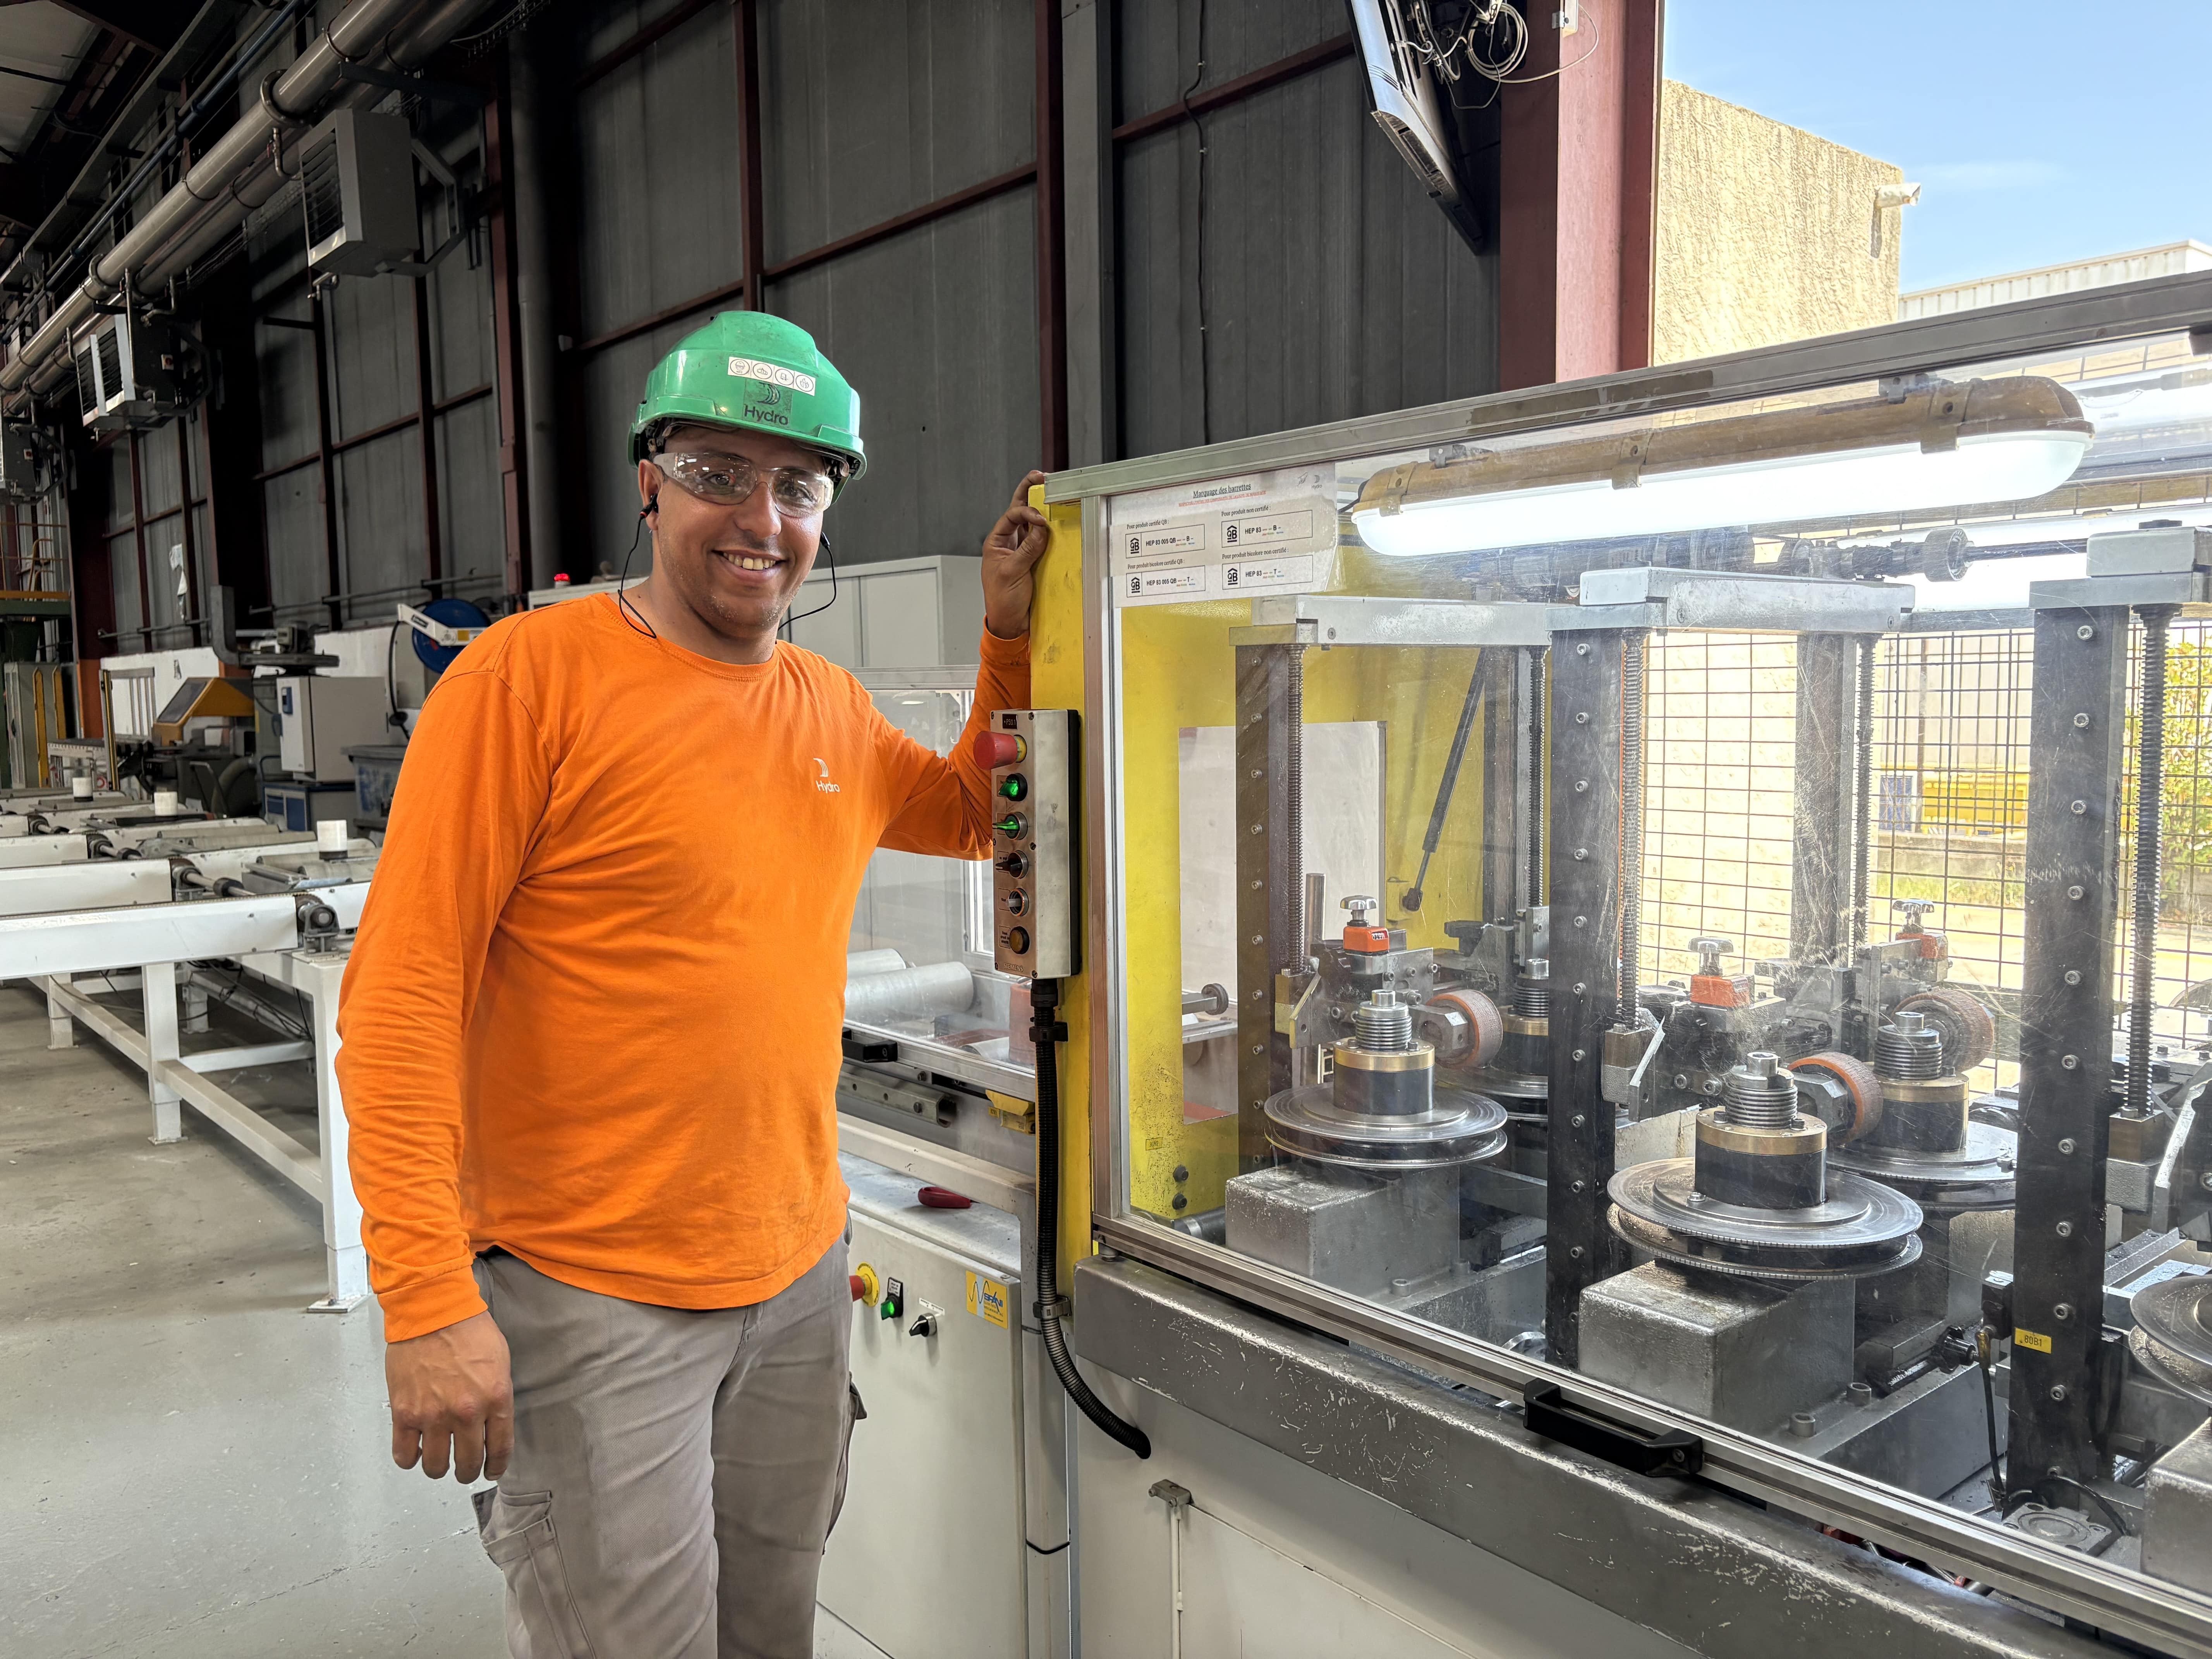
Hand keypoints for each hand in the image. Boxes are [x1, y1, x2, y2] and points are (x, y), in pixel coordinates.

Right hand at [386, 1310, 513, 1481]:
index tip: (492, 1470)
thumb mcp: (500, 1362)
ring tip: (439, 1460)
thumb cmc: (467, 1329)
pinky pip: (404, 1454)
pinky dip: (409, 1459)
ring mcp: (433, 1415)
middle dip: (468, 1471)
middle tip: (465, 1468)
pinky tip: (415, 1451)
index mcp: (495, 1399)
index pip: (500, 1449)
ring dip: (438, 1468)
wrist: (433, 1312)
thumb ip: (498, 1396)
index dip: (495, 1465)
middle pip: (468, 1463)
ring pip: (436, 1466)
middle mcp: (465, 1412)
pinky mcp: (404, 1413)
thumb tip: (493, 1423)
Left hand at [981, 470, 1049, 639]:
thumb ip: (1027, 550)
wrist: (1011, 623)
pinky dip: (1049, 531)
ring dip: (1041, 509)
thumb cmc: (1003, 600)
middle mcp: (1008, 543)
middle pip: (1018, 512)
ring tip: (1051, 492)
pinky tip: (1057, 522)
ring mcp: (1021, 550)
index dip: (1026, 513)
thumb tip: (1040, 528)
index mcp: (996, 542)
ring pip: (1031, 523)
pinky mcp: (1033, 560)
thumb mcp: (1013, 573)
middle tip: (1040, 476)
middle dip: (1029, 493)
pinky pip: (1042, 541)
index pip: (1011, 516)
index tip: (1040, 519)